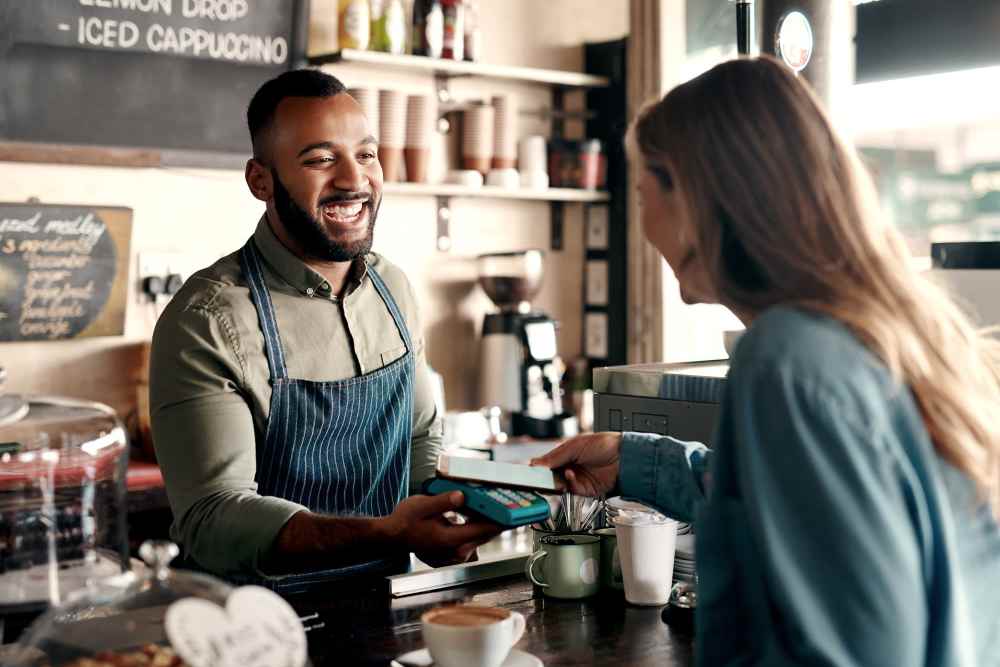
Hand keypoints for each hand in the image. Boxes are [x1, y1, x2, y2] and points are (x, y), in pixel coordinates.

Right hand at [385, 492, 503, 566]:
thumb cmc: (405, 520)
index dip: (500, 520)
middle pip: (484, 535)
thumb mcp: (422, 505)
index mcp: (449, 539)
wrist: (392, 536)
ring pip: (479, 539)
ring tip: (494, 508)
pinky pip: (471, 542)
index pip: (482, 530)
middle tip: (510, 504)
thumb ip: (443, 501)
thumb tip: (462, 496)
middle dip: (497, 520)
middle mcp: (454, 552)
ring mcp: (453, 556)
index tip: (515, 511)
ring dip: (486, 525)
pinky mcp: (452, 555)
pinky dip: (475, 529)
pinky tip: (475, 516)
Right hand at [531, 432, 621, 496]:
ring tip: (556, 475)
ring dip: (557, 482)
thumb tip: (536, 463)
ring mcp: (578, 479)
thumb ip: (555, 456)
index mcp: (567, 455)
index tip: (530, 470)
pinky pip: (572, 490)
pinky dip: (569, 484)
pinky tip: (570, 475)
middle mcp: (571, 468)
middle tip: (538, 477)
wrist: (624, 456)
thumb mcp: (575, 446)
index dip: (539, 467)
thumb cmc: (604, 444)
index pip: (547, 463)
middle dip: (545, 477)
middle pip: (552, 477)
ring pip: (560, 486)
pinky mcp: (586, 490)